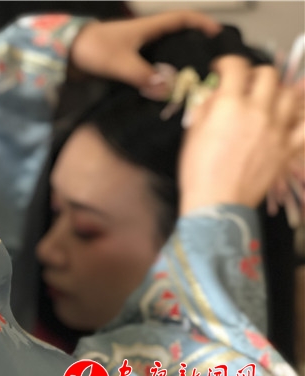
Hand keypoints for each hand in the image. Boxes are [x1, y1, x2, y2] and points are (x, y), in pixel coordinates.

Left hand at [70, 10, 220, 99]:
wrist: (64, 53)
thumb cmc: (93, 49)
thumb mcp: (120, 62)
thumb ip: (143, 76)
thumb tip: (167, 91)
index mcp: (148, 28)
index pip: (183, 18)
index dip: (202, 23)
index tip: (219, 36)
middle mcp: (145, 36)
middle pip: (177, 37)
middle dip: (194, 48)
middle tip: (207, 68)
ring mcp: (134, 48)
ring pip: (163, 54)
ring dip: (175, 64)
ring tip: (190, 82)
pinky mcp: (125, 61)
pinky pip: (148, 66)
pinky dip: (158, 76)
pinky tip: (162, 91)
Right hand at [179, 56, 304, 214]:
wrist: (216, 203)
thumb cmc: (198, 172)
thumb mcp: (192, 135)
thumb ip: (205, 108)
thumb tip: (214, 95)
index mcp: (229, 105)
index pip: (235, 67)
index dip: (226, 63)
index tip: (221, 70)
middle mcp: (257, 111)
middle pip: (268, 75)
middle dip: (255, 74)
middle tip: (246, 83)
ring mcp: (277, 129)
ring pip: (289, 95)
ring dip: (278, 92)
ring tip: (268, 100)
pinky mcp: (288, 148)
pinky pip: (304, 125)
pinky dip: (299, 117)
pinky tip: (290, 118)